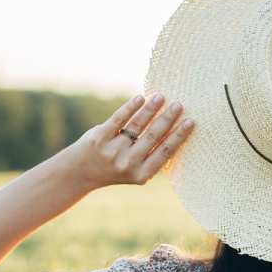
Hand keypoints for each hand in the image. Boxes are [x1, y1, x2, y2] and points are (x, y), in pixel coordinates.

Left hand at [65, 93, 195, 187]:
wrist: (81, 173)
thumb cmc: (116, 168)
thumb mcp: (136, 171)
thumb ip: (151, 156)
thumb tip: (174, 130)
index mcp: (142, 174)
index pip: (165, 152)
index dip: (178, 136)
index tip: (190, 122)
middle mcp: (128, 163)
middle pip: (153, 136)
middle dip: (167, 119)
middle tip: (179, 105)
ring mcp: (113, 150)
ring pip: (136, 125)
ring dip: (151, 109)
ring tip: (161, 97)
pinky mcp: (99, 137)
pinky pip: (118, 119)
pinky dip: (130, 107)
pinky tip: (140, 98)